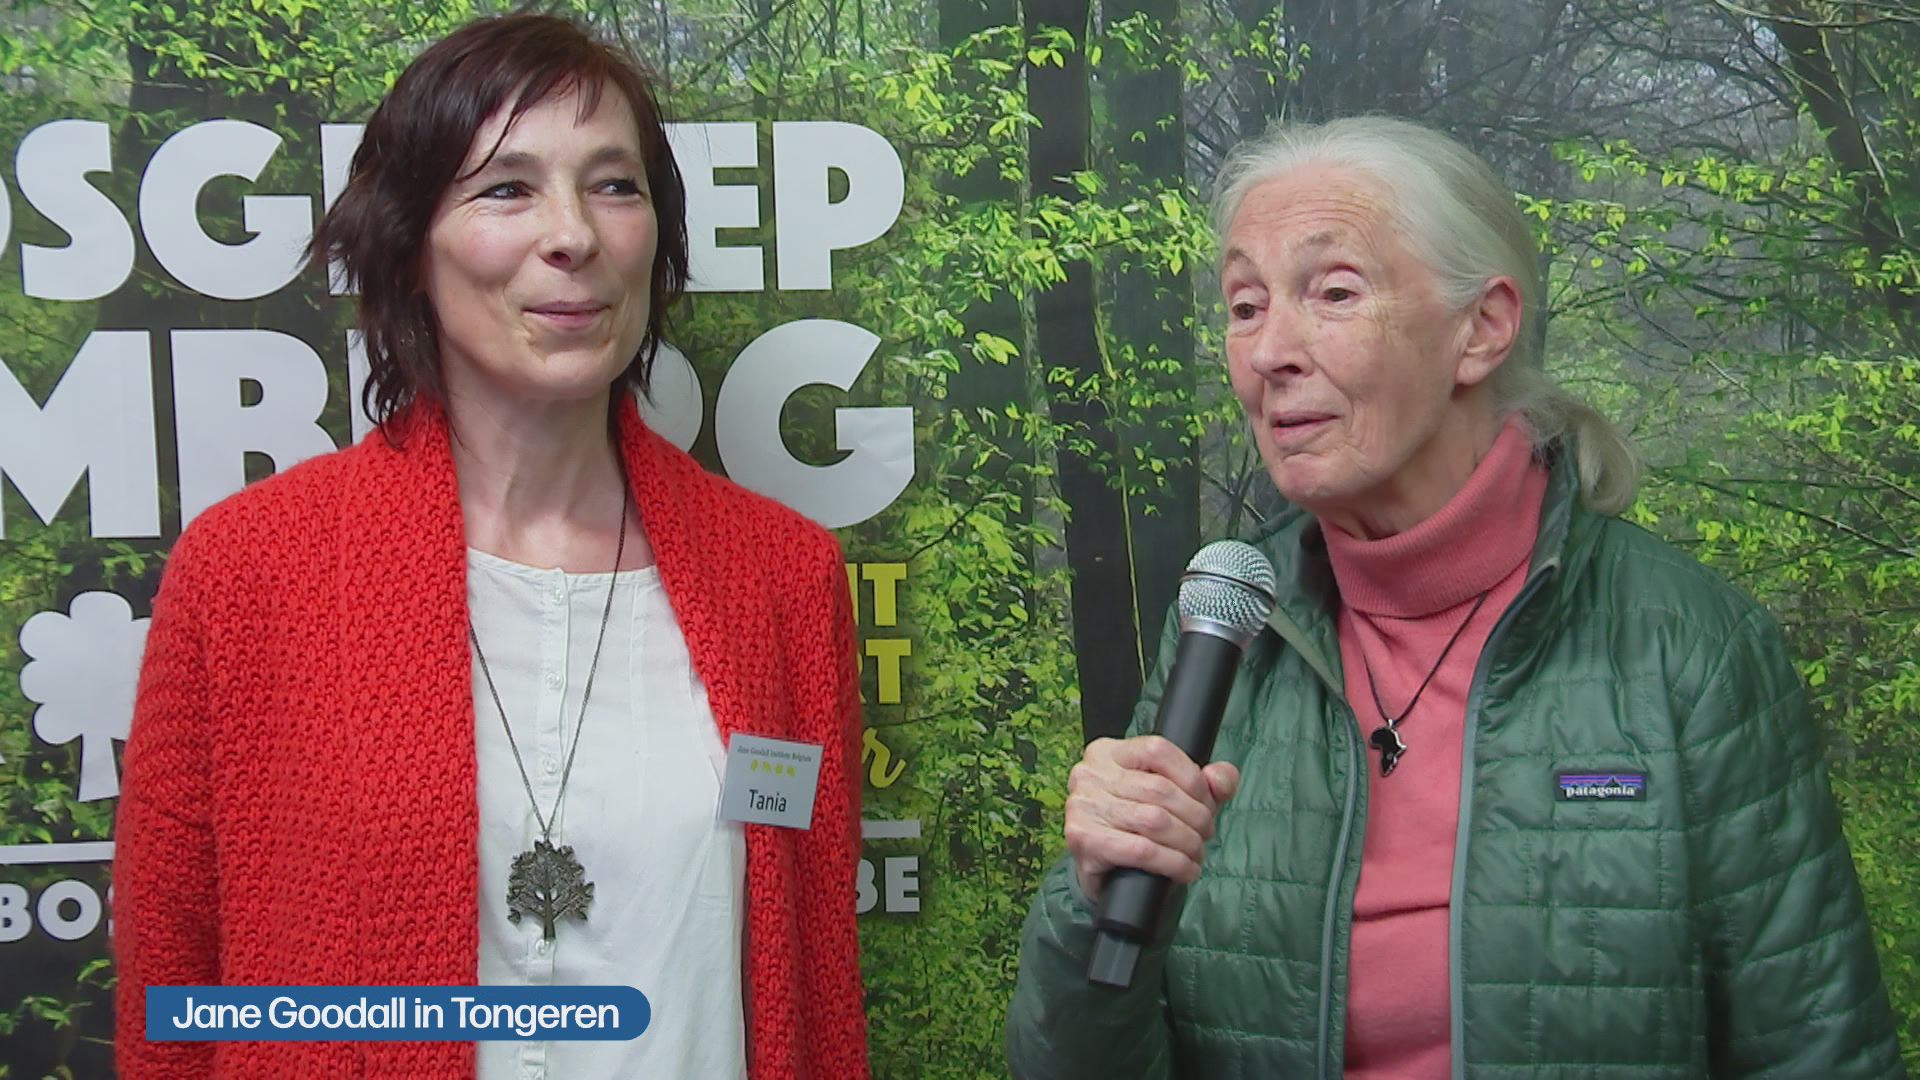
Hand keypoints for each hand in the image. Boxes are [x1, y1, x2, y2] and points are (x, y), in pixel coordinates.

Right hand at [1063, 734, 1240, 903]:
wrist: (1102, 871)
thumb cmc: (1135, 825)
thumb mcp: (1171, 796)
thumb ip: (1205, 782)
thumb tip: (1221, 778)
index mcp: (1108, 752)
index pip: (1158, 750)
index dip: (1192, 778)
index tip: (1208, 803)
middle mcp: (1089, 774)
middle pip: (1160, 790)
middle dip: (1195, 816)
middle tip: (1206, 834)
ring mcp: (1082, 806)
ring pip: (1154, 821)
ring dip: (1187, 842)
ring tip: (1197, 853)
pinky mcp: (1083, 840)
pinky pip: (1141, 850)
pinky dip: (1172, 863)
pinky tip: (1185, 870)